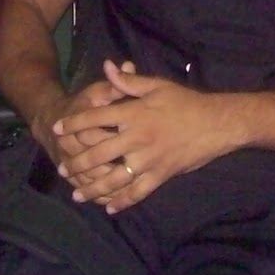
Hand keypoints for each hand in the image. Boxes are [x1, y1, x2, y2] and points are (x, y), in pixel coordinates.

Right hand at [32, 74, 130, 185]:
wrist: (49, 118)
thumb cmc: (83, 103)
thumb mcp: (98, 90)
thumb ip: (116, 82)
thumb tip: (128, 65)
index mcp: (81, 118)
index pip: (95, 130)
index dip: (113, 138)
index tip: (135, 143)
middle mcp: (71, 142)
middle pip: (91, 159)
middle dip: (111, 167)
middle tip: (134, 172)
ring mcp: (68, 160)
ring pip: (87, 177)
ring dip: (106, 186)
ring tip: (129, 190)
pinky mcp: (69, 174)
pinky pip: (84, 188)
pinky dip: (99, 196)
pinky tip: (115, 202)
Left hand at [53, 59, 243, 212]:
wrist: (216, 124)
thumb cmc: (186, 102)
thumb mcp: (157, 86)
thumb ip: (129, 81)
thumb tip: (108, 67)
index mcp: (134, 114)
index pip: (95, 119)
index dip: (73, 124)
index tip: (57, 129)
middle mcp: (137, 138)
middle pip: (98, 154)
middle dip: (77, 163)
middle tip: (63, 169)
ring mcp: (148, 160)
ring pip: (113, 179)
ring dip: (93, 189)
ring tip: (77, 194)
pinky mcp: (161, 176)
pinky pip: (137, 192)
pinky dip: (122, 202)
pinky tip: (109, 207)